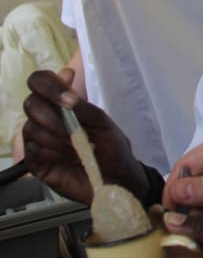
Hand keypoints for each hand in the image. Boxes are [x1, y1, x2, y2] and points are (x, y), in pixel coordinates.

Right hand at [23, 69, 147, 203]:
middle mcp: (46, 118)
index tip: (69, 100)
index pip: (40, 81)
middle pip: (31, 104)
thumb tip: (66, 78)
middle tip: (76, 133)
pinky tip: (69, 159)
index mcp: (61, 102)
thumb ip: (82, 103)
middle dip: (55, 118)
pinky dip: (53, 153)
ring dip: (58, 139)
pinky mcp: (35, 162)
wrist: (116, 179)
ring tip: (78, 149)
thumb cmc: (111, 147)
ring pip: (32, 128)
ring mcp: (38, 139)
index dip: (49, 85)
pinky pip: (33, 150)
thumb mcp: (102, 122)